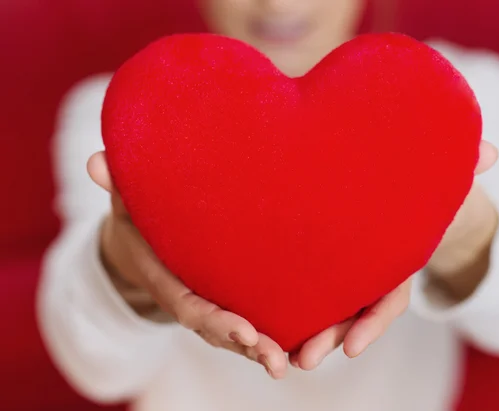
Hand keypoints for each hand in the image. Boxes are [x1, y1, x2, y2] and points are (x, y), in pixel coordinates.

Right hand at [88, 152, 287, 378]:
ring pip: (232, 336)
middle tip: (276, 360)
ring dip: (261, 351)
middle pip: (216, 329)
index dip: (215, 320)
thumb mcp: (123, 203)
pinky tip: (297, 350)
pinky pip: (244, 325)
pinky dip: (268, 340)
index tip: (246, 331)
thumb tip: (96, 162)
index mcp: (165, 279)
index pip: (190, 306)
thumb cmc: (135, 220)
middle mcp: (187, 299)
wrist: (137, 246)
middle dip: (246, 347)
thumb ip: (115, 186)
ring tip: (288, 364)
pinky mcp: (221, 301)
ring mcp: (205, 305)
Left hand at [289, 141, 498, 369]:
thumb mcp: (438, 179)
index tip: (354, 349)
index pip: (388, 300)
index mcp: (397, 261)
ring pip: (328, 311)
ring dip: (307, 334)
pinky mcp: (325, 266)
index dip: (372, 324)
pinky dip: (293, 311)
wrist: (397, 190)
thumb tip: (491, 152)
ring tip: (280, 356)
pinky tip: (266, 325)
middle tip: (305, 360)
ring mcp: (348, 274)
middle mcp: (372, 275)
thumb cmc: (417, 187)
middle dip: (331, 338)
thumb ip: (462, 169)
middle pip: (352, 315)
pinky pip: (308, 291)